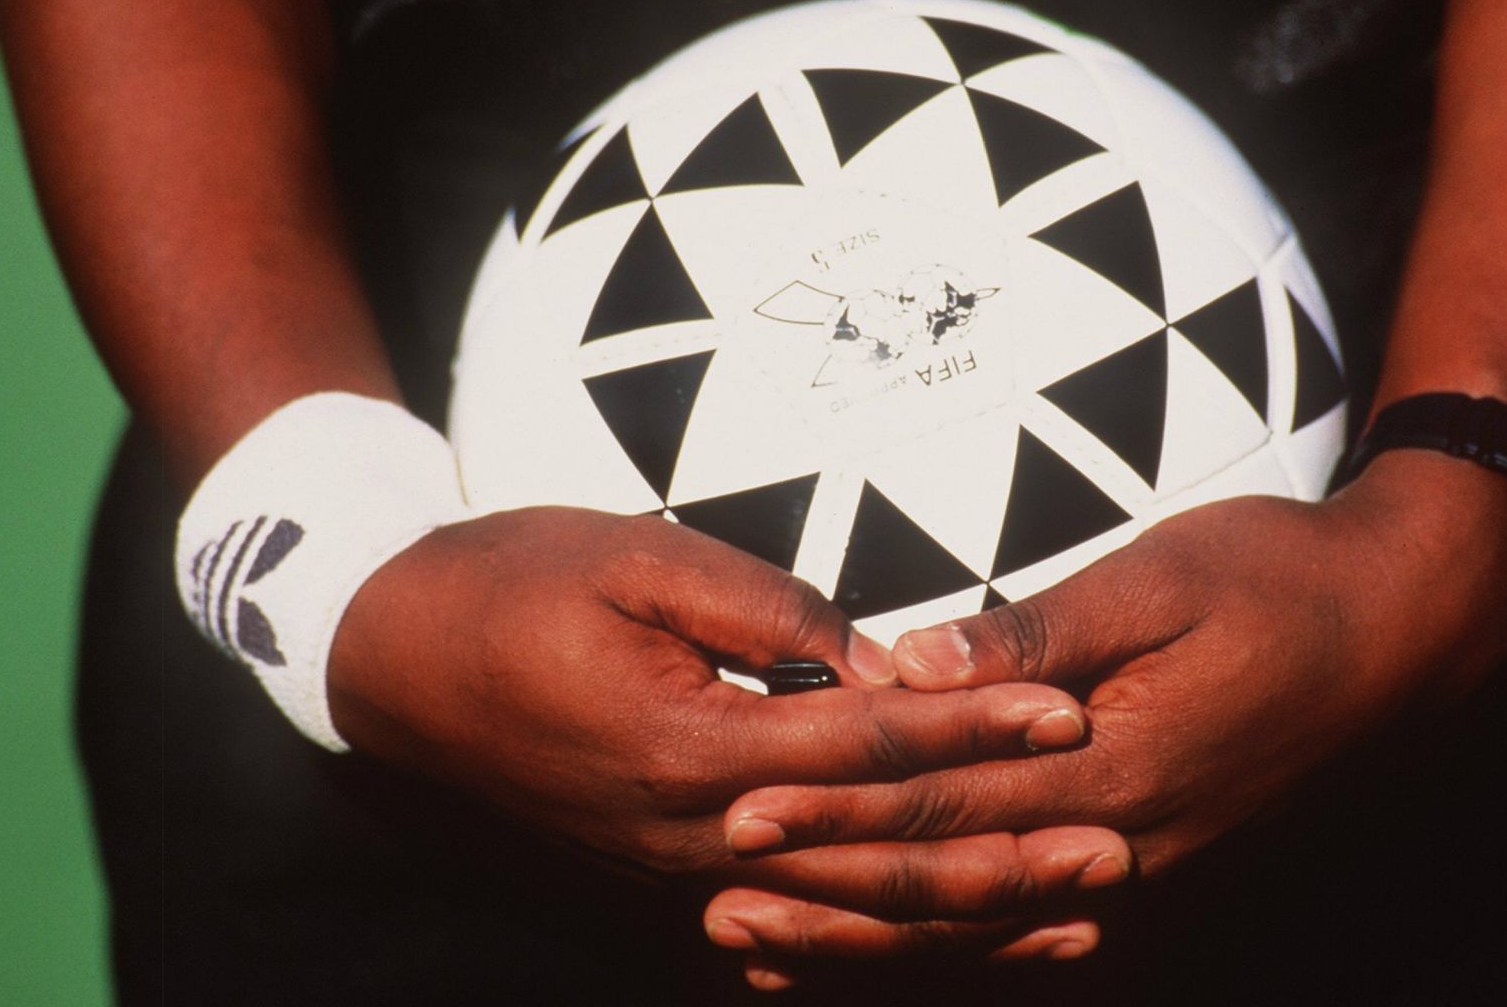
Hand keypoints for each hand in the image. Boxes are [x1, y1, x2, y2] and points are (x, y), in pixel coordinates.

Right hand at [327, 506, 1126, 936]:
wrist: (392, 654)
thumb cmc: (512, 580)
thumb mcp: (634, 558)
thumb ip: (765, 609)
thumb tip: (880, 657)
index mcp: (691, 747)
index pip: (867, 743)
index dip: (973, 727)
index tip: (1068, 714)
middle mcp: (693, 833)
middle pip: (874, 859)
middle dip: (1000, 853)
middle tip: (1115, 847)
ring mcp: (678, 866)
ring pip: (845, 911)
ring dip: (962, 916)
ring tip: (1071, 916)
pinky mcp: (668, 867)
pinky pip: (793, 922)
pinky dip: (878, 938)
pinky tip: (950, 947)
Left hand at [706, 451, 1506, 965]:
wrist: (1405, 632)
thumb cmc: (1280, 581)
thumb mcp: (1162, 578)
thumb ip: (1038, 633)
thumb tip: (915, 665)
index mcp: (1112, 762)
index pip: (942, 799)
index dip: (836, 807)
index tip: (739, 813)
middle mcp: (1121, 838)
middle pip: (947, 883)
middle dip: (828, 897)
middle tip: (720, 908)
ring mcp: (1143, 865)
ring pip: (983, 925)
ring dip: (874, 939)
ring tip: (772, 953)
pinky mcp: (1157, 862)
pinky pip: (1037, 925)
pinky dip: (956, 946)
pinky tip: (898, 953)